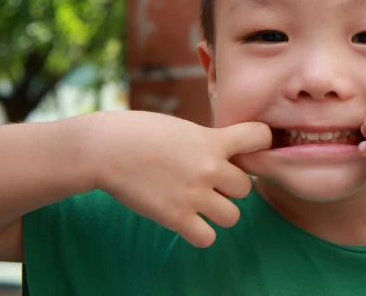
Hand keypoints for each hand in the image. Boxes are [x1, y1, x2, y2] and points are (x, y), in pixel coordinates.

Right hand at [87, 112, 271, 247]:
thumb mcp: (183, 128)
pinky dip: (200, 233)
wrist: (105, 148)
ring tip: (198, 203)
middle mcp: (209, 167)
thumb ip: (209, 141)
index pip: (260, 137)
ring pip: (232, 216)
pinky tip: (187, 220)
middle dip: (229, 187)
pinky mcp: (175, 217)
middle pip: (246, 187)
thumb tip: (228, 155)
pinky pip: (207, 237)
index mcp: (213, 139)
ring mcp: (194, 194)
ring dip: (218, 212)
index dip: (259, 144)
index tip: (246, 150)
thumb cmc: (140, 132)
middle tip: (208, 183)